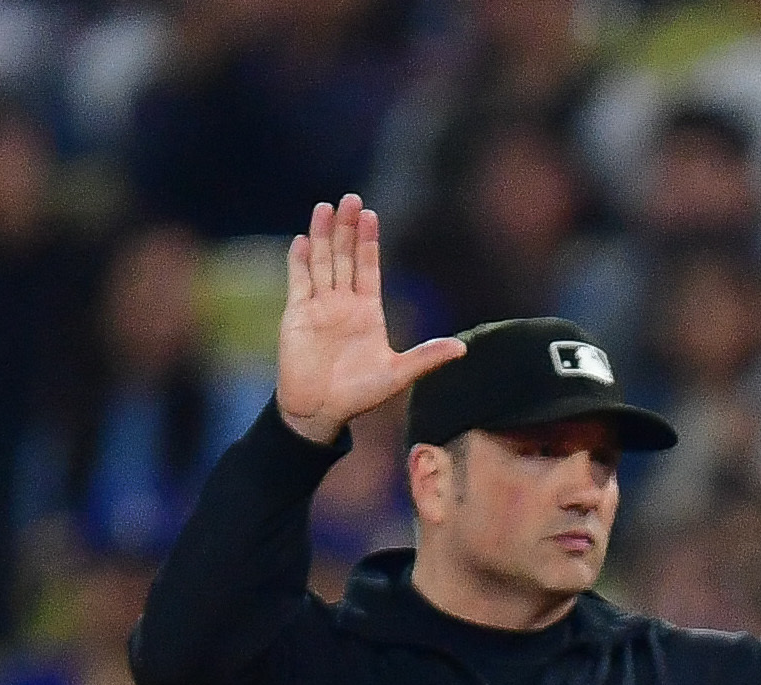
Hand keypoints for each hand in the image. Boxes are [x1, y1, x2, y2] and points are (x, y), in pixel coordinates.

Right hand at [277, 196, 463, 446]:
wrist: (321, 410)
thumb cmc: (359, 395)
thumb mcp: (399, 374)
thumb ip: (427, 358)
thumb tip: (463, 349)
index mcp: (368, 312)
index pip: (369, 268)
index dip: (369, 242)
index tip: (371, 216)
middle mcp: (343, 303)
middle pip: (345, 257)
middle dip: (348, 229)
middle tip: (351, 199)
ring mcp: (319, 306)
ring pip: (322, 263)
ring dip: (324, 236)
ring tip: (326, 208)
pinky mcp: (297, 314)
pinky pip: (298, 282)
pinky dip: (300, 262)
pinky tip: (303, 241)